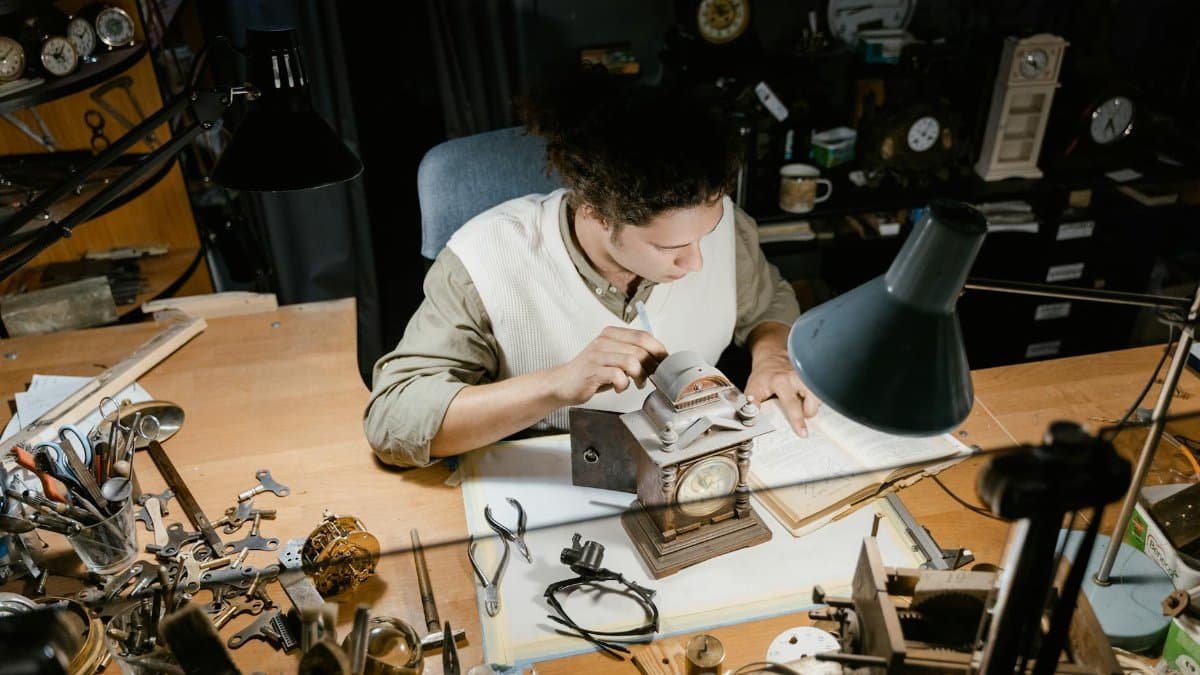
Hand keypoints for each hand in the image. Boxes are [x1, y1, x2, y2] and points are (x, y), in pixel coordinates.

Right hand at [549, 326, 668, 405]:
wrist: (563, 383)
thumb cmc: (591, 372)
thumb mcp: (613, 357)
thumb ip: (631, 353)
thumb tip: (658, 359)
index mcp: (611, 334)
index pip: (643, 336)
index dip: (658, 350)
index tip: (664, 363)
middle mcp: (604, 341)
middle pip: (640, 349)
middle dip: (651, 366)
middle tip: (651, 377)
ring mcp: (597, 355)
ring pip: (632, 361)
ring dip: (639, 376)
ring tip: (636, 384)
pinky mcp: (592, 370)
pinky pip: (618, 376)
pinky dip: (623, 385)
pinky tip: (619, 388)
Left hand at [744, 350, 819, 436]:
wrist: (772, 356)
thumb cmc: (764, 375)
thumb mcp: (753, 388)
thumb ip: (752, 405)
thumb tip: (751, 419)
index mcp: (781, 382)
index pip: (792, 404)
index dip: (798, 420)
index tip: (802, 432)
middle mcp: (797, 378)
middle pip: (813, 401)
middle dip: (809, 413)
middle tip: (801, 413)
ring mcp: (807, 376)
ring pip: (819, 397)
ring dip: (812, 405)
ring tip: (802, 404)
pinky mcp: (813, 376)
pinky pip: (820, 392)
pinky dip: (814, 399)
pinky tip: (805, 397)